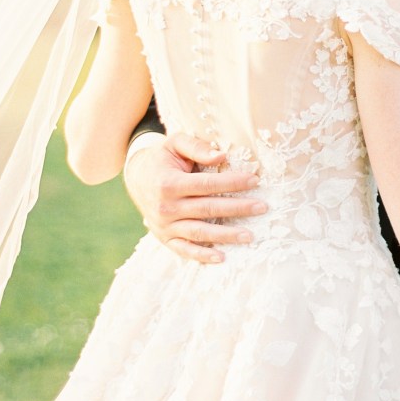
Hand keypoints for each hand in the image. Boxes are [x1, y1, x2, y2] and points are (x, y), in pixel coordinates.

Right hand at [124, 133, 266, 263]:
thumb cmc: (162, 158)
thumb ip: (197, 146)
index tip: (254, 180)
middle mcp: (167, 207)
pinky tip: (222, 257)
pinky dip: (202, 256)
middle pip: (208, 209)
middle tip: (262, 207)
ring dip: (226, 236)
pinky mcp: (165, 238)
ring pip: (200, 232)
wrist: (136, 177)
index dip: (232, 183)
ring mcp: (165, 226)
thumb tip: (222, 156)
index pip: (207, 184)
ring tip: (250, 236)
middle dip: (238, 208)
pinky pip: (185, 249)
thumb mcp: (174, 143)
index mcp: (169, 183)